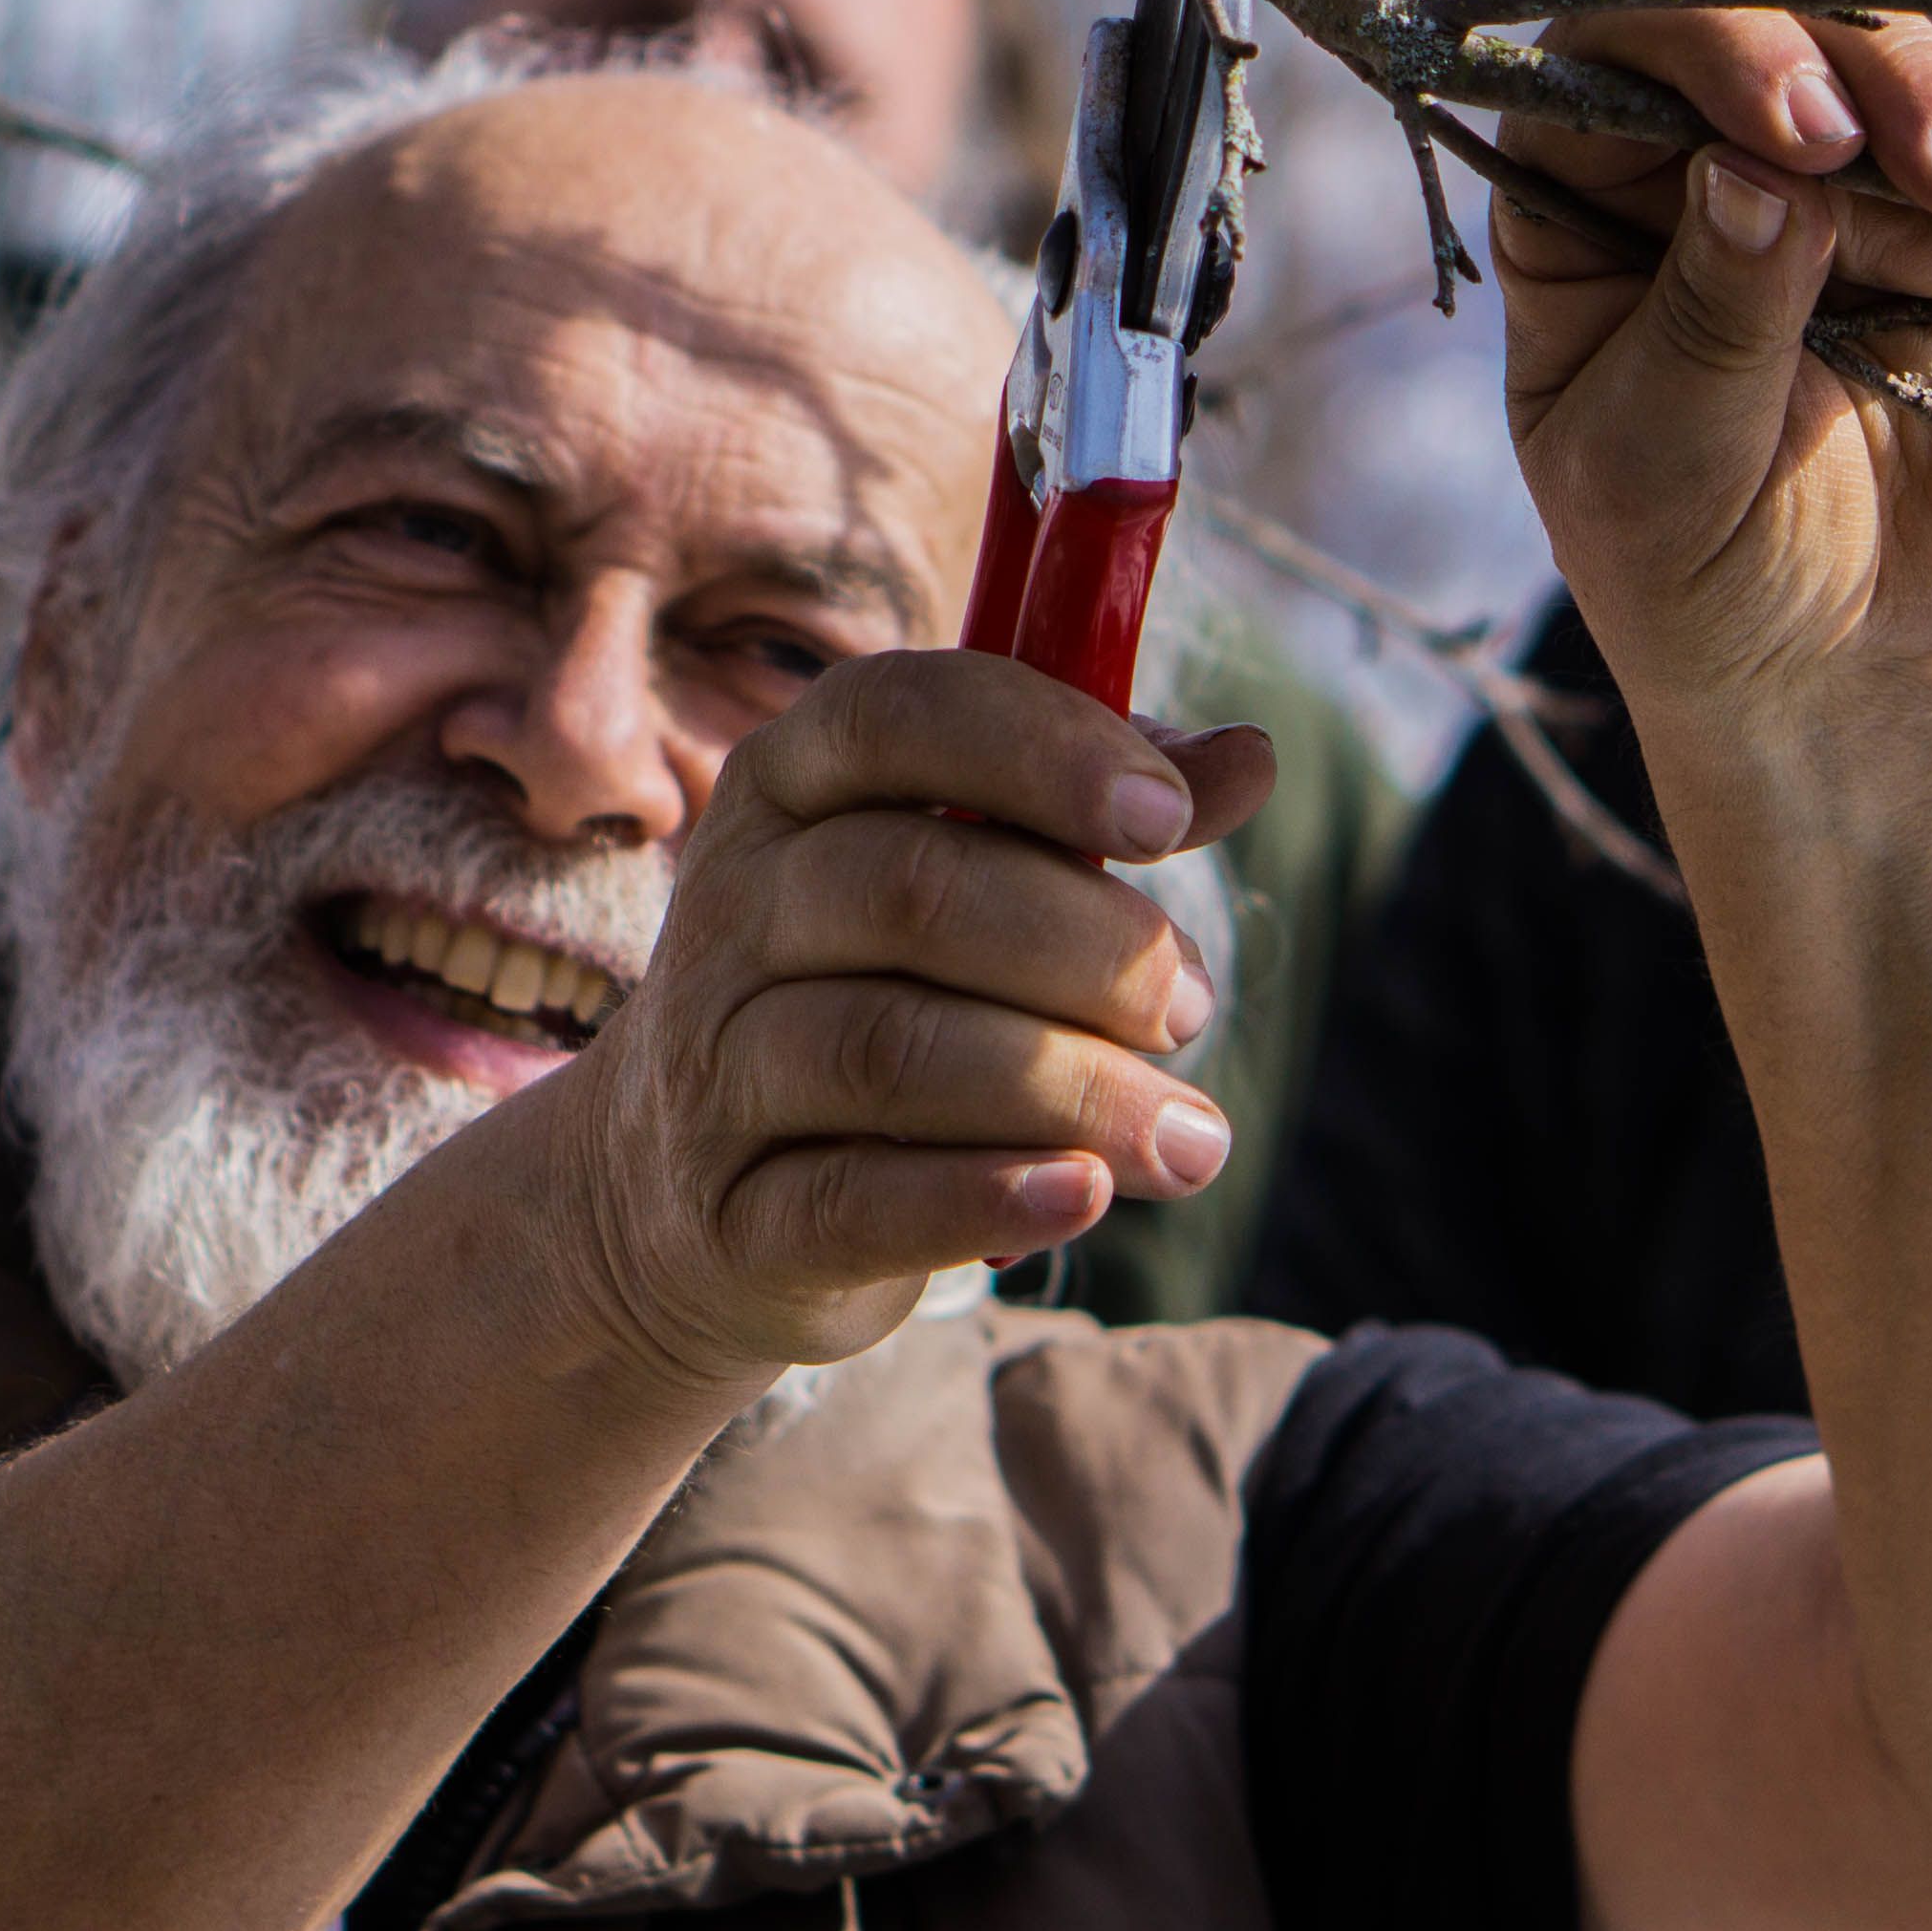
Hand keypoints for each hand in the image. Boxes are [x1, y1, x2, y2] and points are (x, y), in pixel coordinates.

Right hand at [522, 652, 1274, 1399]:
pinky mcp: (731, 1215)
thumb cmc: (870, 995)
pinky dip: (982, 1197)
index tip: (1167, 818)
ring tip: (1191, 1135)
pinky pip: (854, 1201)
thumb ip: (1094, 814)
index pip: (894, 715)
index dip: (1041, 751)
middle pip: (910, 889)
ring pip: (888, 1050)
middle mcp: (731, 909)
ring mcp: (715, 1066)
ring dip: (1070, 1087)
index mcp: (788, 788)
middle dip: (1088, 947)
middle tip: (1189, 1007)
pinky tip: (1085, 1196)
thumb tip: (1247, 759)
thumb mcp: (965, 880)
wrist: (684, 1198)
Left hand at [1494, 0, 1931, 717]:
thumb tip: (1747, 172)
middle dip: (1896, 85)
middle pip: (1803, 29)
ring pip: (1928, 82)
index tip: (1808, 136)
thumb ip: (1705, 320)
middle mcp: (1709, 153)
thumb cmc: (1695, 568)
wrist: (1832, 664)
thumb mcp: (1661, 468)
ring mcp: (1847, 186)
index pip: (1623, 52)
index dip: (1719, 56)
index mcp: (1582, 194)